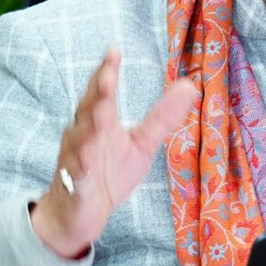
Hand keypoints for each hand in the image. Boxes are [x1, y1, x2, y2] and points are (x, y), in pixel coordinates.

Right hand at [31, 48, 197, 258]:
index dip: (106, 72)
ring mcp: (76, 161)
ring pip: (80, 142)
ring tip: (99, 113)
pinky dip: (79, 171)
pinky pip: (76, 178)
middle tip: (108, 75)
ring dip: (88, 128)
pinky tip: (84, 166)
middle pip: (89, 111)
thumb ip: (161, 117)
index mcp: (99, 123)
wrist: (77, 214)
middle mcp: (83, 136)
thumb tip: (190, 85)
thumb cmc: (107, 173)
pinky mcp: (75, 189)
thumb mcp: (141, 144)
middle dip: (98, 93)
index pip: (102, 92)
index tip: (114, 51)